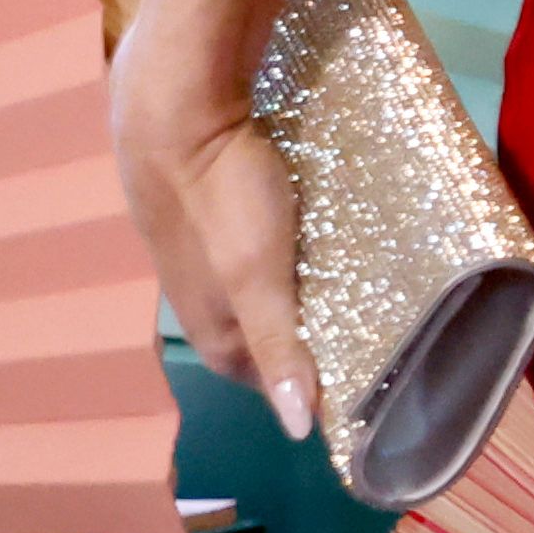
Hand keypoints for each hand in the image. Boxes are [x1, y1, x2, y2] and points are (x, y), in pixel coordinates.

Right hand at [117, 67, 322, 442]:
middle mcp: (196, 293)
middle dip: (300, 333)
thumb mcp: (258, 277)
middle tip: (362, 322)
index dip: (301, 383)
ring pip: (252, 281)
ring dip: (290, 284)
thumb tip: (299, 432)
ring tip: (346, 274)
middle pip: (257, 330)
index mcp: (208, 323)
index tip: (354, 382)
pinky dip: (279, 240)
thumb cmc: (221, 195)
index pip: (260, 377)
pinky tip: (308, 222)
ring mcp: (195, 244)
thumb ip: (278, 347)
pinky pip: (248, 236)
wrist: (171, 100)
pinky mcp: (203, 200)